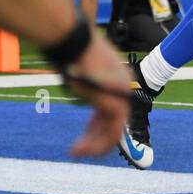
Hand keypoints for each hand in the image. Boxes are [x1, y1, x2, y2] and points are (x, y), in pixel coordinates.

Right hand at [63, 34, 133, 157]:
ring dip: (96, 146)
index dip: (97, 123)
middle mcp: (122, 86)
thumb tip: (70, 70)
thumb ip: (82, 73)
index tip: (85, 133)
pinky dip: (98, 145)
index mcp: (117, 76)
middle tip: (79, 149)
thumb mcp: (78, 61)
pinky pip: (112, 132)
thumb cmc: (70, 46)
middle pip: (113, 119)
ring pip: (114, 130)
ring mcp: (120, 95)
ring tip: (76, 154)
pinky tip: (82, 150)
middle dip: (96, 136)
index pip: (111, 106)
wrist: (72, 40)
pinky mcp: (115, 103)